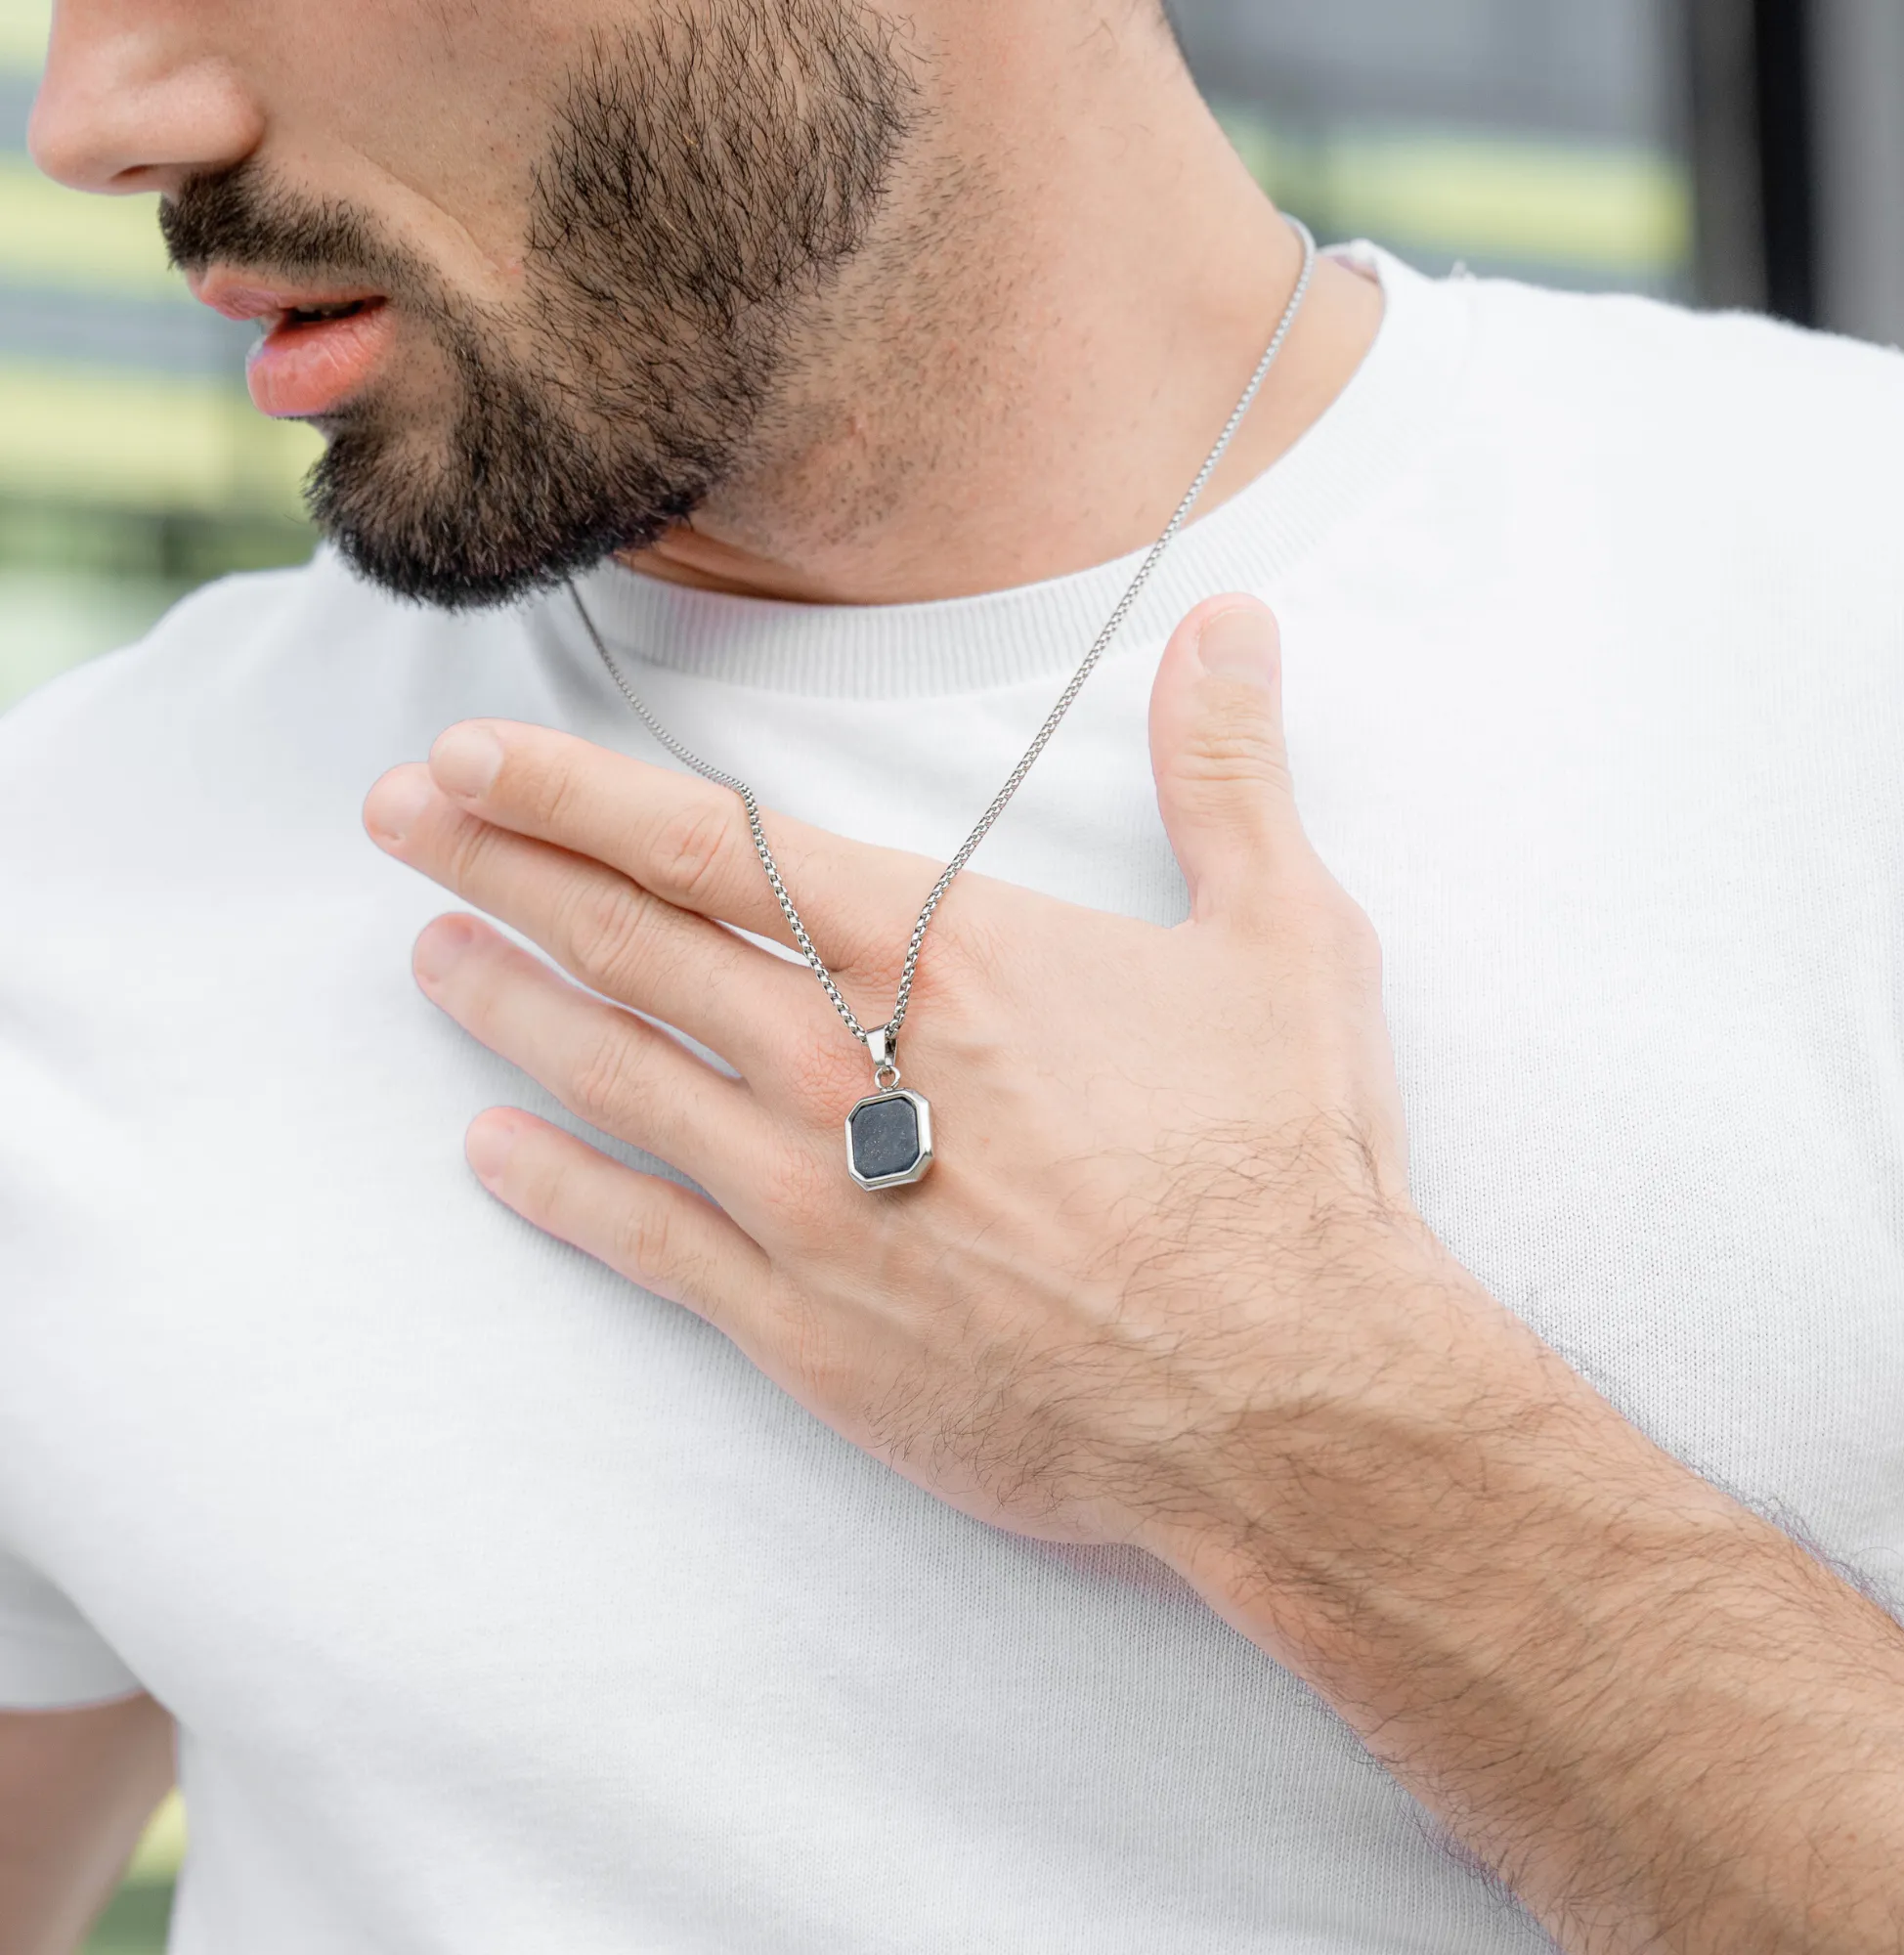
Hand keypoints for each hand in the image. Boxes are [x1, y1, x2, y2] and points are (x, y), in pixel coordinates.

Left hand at [362, 596, 1511, 1571]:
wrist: (1284, 1395)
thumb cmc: (1284, 1163)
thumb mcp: (1285, 939)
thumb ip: (1225, 773)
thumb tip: (1234, 621)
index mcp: (944, 958)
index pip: (713, 848)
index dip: (576, 794)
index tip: (468, 754)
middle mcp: (846, 1065)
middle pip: (634, 945)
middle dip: (503, 869)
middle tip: (396, 819)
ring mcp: (812, 1200)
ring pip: (619, 1079)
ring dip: (513, 1008)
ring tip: (429, 956)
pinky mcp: (808, 1327)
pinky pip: (647, 1243)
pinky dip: (560, 1191)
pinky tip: (489, 1153)